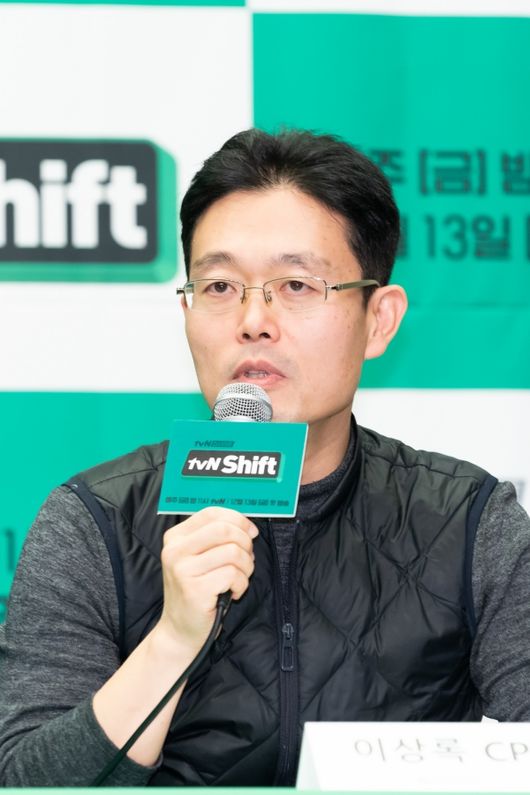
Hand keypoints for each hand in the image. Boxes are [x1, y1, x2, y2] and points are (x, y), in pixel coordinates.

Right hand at [155, 507, 258, 655]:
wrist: (180, 630)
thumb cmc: (196, 591)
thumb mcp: (199, 558)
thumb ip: (217, 538)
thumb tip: (249, 527)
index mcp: (175, 538)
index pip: (211, 513)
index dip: (237, 519)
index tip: (250, 532)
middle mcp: (175, 551)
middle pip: (224, 529)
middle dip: (245, 543)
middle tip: (246, 559)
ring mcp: (182, 570)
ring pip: (233, 552)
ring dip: (245, 566)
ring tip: (238, 579)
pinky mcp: (195, 590)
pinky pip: (233, 575)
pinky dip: (241, 584)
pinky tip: (233, 593)